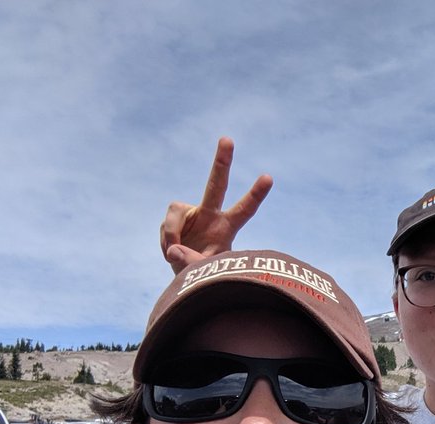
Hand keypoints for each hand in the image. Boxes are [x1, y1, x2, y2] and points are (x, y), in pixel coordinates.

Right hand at [159, 137, 273, 272]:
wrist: (189, 273)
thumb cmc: (205, 272)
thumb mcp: (204, 272)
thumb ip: (192, 264)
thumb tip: (174, 250)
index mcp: (227, 227)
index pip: (245, 210)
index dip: (255, 194)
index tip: (269, 177)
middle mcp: (211, 214)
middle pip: (216, 185)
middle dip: (221, 162)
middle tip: (227, 139)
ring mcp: (192, 213)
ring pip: (174, 216)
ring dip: (172, 237)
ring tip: (176, 256)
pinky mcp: (175, 215)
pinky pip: (166, 226)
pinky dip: (166, 241)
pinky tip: (171, 251)